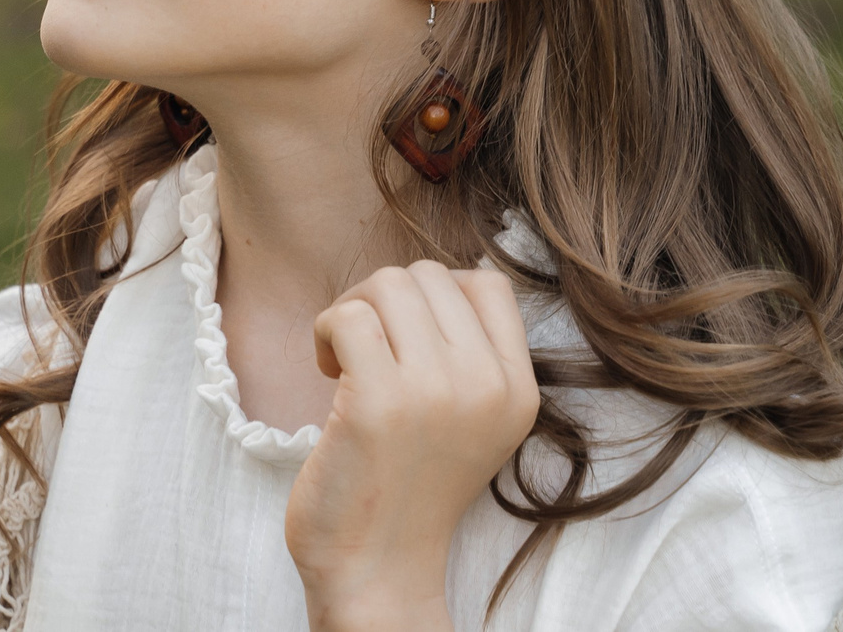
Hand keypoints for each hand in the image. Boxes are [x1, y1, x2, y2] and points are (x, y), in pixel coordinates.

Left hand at [284, 262, 540, 631]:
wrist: (378, 566)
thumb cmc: (408, 482)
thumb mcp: (470, 418)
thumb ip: (468, 353)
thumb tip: (432, 278)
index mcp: (518, 390)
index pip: (488, 284)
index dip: (435, 295)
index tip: (408, 337)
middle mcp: (487, 386)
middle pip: (428, 276)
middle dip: (383, 301)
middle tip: (365, 350)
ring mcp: (435, 392)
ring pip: (387, 284)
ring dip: (352, 311)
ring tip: (347, 361)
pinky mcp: (378, 401)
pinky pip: (346, 316)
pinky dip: (324, 333)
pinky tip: (329, 374)